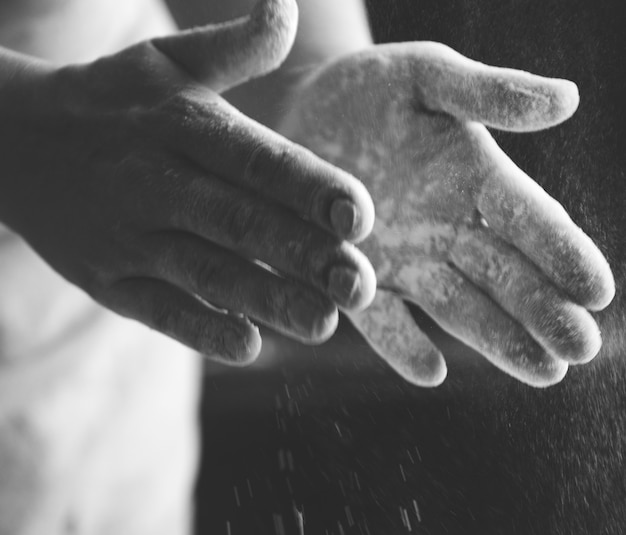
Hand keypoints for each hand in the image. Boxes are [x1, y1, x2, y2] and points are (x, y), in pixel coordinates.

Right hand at [0, 0, 375, 364]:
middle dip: (303, 256)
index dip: (308, 188)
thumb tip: (286, 8)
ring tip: (323, 324)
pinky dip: (201, 329)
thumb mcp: (166, 61)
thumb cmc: (113, 101)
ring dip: (266, 300)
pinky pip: (158, 309)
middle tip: (361, 286)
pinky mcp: (107, 281)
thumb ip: (234, 45)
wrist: (16, 144)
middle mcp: (157, 182)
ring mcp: (129, 238)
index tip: (361, 217)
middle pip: (240, 222)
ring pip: (206, 273)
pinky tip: (249, 346)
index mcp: (182, 125)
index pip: (256, 159)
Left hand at [282, 42, 614, 386]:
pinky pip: (381, 319)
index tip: (597, 290)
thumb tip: (568, 99)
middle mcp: (447, 230)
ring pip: (457, 305)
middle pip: (504, 275)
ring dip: (497, 340)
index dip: (563, 253)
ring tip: (541, 370)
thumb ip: (488, 94)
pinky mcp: (354, 277)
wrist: (301, 113)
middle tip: (580, 348)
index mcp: (476, 180)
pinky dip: (401, 345)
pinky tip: (429, 371)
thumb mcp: (427, 75)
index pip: (530, 220)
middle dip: (542, 311)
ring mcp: (403, 260)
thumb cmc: (369, 90)